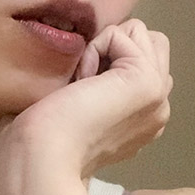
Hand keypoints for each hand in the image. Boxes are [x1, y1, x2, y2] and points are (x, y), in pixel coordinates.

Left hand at [0, 18, 172, 187]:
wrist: (38, 160)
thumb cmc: (38, 145)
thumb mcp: (74, 111)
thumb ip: (95, 87)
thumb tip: (91, 69)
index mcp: (139, 125)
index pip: (139, 65)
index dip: (102, 65)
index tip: (75, 101)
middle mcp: (154, 114)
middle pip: (149, 45)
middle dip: (110, 51)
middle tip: (79, 90)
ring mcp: (156, 100)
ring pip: (140, 35)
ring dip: (102, 50)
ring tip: (80, 88)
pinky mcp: (148, 84)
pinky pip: (126, 34)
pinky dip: (95, 50)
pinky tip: (80, 86)